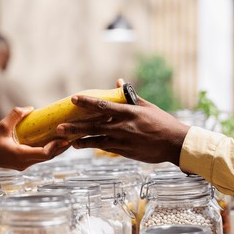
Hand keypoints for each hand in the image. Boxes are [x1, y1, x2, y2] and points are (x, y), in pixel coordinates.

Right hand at [0, 106, 69, 184]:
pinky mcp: (23, 163)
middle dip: (61, 147)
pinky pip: (40, 157)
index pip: (44, 153)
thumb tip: (29, 108)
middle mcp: (25, 162)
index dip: (56, 146)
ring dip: (57, 149)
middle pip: (49, 157)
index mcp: (21, 155)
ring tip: (68, 137)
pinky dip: (48, 150)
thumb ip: (14, 116)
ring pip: (46, 158)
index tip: (65, 137)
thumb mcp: (0, 127)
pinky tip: (53, 141)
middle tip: (73, 135)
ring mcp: (25, 164)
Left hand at [56, 78, 189, 164]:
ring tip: (67, 139)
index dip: (86, 102)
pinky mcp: (124, 151)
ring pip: (96, 139)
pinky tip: (81, 145)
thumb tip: (118, 81)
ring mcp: (122, 140)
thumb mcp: (147, 106)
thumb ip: (130, 95)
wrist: (174, 143)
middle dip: (75, 126)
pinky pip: (104, 147)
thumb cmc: (162, 122)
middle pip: (93, 125)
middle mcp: (122, 126)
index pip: (103, 105)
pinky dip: (92, 146)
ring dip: (80, 139)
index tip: (73, 99)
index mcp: (128, 112)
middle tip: (59, 127)